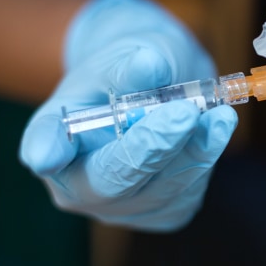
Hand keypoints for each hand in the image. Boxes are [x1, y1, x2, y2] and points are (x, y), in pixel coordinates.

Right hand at [20, 0, 237, 230]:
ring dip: (195, 150)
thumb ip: (133, 65)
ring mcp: (121, 207)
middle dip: (153, 147)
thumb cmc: (130, 70)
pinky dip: (206, 158)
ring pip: (160, 190)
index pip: (46, 147)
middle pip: (112, 182)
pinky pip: (186, 193)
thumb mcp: (128, 53)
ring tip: (219, 115)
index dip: (47, 151)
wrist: (159, 86)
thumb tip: (148, 65)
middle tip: (186, 112)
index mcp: (52, 140)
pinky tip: (215, 129)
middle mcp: (79, 186)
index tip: (47, 157)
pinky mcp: (162, 212)